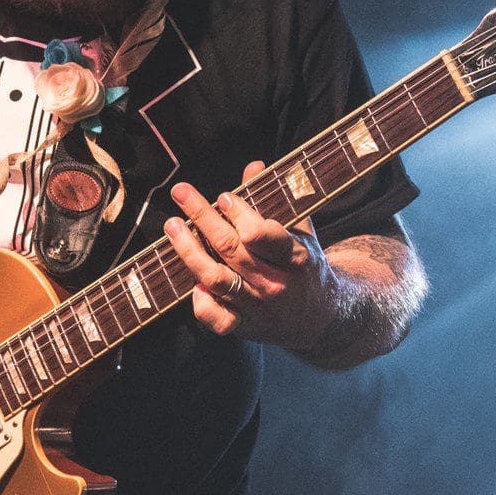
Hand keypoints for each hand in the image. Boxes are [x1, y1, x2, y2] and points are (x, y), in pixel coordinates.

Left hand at [164, 162, 336, 347]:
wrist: (322, 317)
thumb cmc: (305, 267)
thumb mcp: (300, 232)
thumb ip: (275, 201)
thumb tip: (253, 167)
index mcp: (295, 256)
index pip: (263, 234)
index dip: (240, 214)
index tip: (222, 196)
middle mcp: (276, 282)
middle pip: (232, 249)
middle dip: (203, 217)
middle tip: (181, 193)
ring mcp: (259, 307)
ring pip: (217, 279)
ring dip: (190, 251)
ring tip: (172, 226)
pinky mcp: (246, 327)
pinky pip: (218, 319)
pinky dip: (202, 304)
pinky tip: (192, 284)